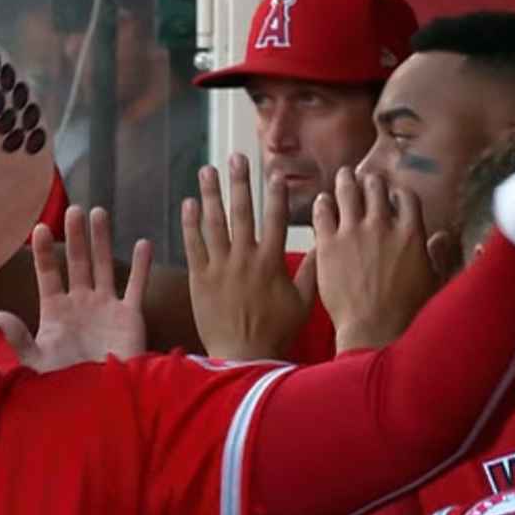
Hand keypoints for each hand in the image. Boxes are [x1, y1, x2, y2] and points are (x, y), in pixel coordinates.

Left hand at [0, 205, 150, 371]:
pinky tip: (143, 243)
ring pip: (103, 266)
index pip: (48, 274)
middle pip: (77, 262)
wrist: (101, 402)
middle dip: (75, 236)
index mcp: (55, 311)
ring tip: (98, 212)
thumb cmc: (66, 385)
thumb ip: (19, 337)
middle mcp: (81, 303)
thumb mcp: (36, 362)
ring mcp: (106, 307)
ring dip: (102, 240)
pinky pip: (136, 286)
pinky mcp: (130, 316)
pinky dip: (141, 266)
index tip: (40, 228)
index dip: (45, 253)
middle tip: (72, 209)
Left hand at [182, 153, 309, 360]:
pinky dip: (190, 223)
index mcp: (271, 262)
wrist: (243, 357)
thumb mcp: (302, 303)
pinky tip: (188, 203)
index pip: (275, 219)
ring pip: (214, 223)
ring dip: (210, 194)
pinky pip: (194, 245)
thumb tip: (325, 245)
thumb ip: (312, 272)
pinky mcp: (200, 279)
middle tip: (236, 157)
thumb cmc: (276, 333)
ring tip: (207, 170)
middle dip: (240, 182)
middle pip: (242, 212)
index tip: (274, 173)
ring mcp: (220, 267)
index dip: (275, 194)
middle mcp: (245, 258)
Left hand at [311, 167, 452, 352]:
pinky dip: (323, 203)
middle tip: (364, 179)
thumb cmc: (406, 312)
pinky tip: (322, 201)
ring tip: (343, 176)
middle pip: (375, 187)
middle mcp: (382, 225)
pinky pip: (323, 212)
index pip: (406, 196)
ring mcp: (353, 232)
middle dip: (370, 181)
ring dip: (345, 181)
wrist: (373, 330)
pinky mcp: (328, 244)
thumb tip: (442, 237)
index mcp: (411, 232)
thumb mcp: (433, 281)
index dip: (398, 192)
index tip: (392, 193)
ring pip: (347, 192)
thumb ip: (438, 254)